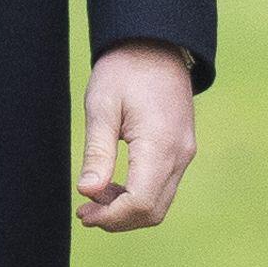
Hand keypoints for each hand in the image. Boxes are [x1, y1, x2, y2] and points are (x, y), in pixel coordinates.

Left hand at [76, 42, 197, 232]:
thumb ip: (97, 152)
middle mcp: (180, 155)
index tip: (83, 212)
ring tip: (93, 200)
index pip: (141, 202)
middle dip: (118, 219)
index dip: (112, 216)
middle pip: (153, 210)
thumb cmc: (124, 71)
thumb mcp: (101, 108)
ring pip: (159, 202)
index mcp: (160, 145)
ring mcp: (184, 154)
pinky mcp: (181, 150)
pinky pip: (162, 186)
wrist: (155, 46)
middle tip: (83, 212)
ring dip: (126, 209)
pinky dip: (138, 196)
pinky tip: (111, 187)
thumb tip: (87, 192)